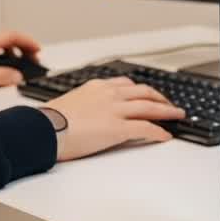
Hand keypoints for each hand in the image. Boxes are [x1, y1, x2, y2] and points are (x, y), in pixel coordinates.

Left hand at [0, 31, 41, 90]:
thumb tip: (17, 76)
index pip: (13, 36)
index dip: (28, 42)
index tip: (38, 51)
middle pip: (8, 39)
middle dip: (23, 48)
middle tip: (32, 60)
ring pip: (0, 44)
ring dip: (13, 53)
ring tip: (17, 66)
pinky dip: (2, 56)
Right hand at [44, 77, 185, 161]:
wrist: (42, 129)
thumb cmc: (48, 121)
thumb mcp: (69, 103)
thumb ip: (84, 104)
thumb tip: (86, 114)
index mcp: (96, 86)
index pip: (126, 85)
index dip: (140, 91)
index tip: (147, 94)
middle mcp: (109, 94)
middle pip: (143, 92)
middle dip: (159, 97)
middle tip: (169, 104)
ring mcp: (115, 110)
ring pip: (149, 107)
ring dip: (166, 111)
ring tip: (177, 115)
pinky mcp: (117, 128)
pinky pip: (145, 128)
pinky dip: (158, 131)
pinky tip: (165, 135)